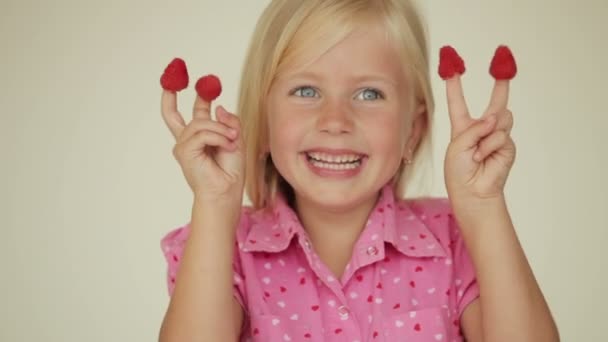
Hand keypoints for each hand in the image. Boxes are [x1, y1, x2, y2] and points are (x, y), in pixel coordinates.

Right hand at [161, 89, 244, 203]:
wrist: (226, 192)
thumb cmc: (230, 172)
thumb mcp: (235, 139)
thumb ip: (229, 123)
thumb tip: (218, 107)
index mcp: (200, 139)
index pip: (194, 115)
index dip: (198, 97)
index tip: (203, 83)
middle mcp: (187, 141)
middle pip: (171, 115)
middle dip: (170, 96)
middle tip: (175, 78)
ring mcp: (183, 146)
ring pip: (200, 122)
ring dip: (221, 129)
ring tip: (232, 140)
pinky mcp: (184, 151)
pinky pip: (203, 134)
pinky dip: (218, 137)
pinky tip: (227, 146)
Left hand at [443, 74, 515, 204]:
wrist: (472, 192)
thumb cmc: (458, 172)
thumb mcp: (456, 146)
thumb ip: (473, 129)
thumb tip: (494, 118)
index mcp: (462, 127)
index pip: (458, 102)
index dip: (455, 84)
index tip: (451, 66)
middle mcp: (481, 128)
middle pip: (495, 102)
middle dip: (501, 84)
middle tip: (503, 66)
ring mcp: (496, 136)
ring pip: (500, 117)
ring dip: (486, 133)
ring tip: (477, 152)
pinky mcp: (507, 145)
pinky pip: (501, 134)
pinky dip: (489, 146)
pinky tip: (483, 158)